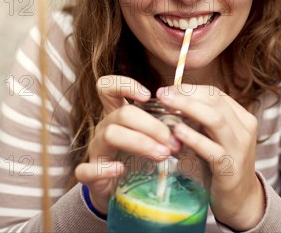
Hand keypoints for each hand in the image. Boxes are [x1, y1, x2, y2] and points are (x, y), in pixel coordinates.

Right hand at [75, 75, 180, 213]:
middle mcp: (104, 128)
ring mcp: (96, 150)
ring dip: (140, 142)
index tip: (148, 96)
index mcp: (117, 115)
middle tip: (174, 142)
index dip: (125, 85)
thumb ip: (165, 125)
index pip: (109, 88)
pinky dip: (104, 169)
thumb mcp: (151, 137)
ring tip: (162, 154)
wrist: (122, 195)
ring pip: (110, 134)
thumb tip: (193, 115)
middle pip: (122, 113)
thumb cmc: (139, 159)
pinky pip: (87, 169)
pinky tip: (120, 169)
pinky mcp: (90, 176)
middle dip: (152, 125)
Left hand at [156, 84, 264, 230]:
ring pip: (215, 120)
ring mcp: (239, 148)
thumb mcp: (217, 137)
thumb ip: (201, 121)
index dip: (190, 89)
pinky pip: (211, 149)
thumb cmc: (222, 164)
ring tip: (166, 105)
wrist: (240, 199)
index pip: (215, 94)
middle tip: (162, 93)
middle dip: (186, 95)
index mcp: (242, 118)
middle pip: (215, 102)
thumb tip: (170, 102)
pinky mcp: (230, 168)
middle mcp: (244, 129)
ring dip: (188, 109)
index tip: (167, 89)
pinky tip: (177, 132)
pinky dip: (193, 138)